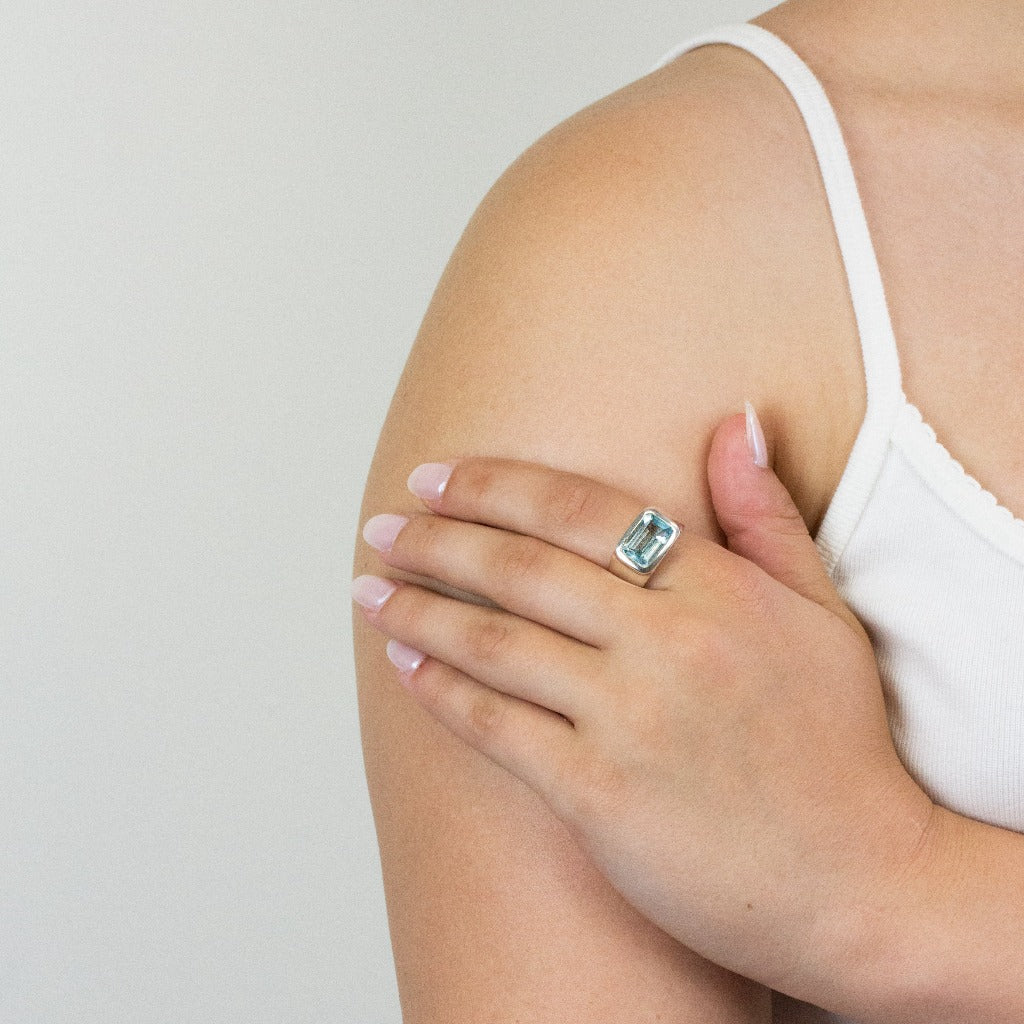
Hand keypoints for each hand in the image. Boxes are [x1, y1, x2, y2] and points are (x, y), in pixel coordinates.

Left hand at [352, 406, 937, 1005]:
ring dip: (419, 608)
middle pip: (522, 568)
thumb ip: (766, 514)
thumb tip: (735, 423)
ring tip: (369, 587)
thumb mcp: (822, 612)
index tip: (436, 478)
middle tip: (381, 528)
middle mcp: (668, 645)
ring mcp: (630, 721)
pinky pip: (497, 726)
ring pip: (495, 642)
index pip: (583, 511)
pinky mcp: (599, 795)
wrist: (860, 882)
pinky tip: (402, 663)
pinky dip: (439, 689)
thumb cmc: (837, 744)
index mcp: (719, 589)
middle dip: (437, 539)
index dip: (496, 486)